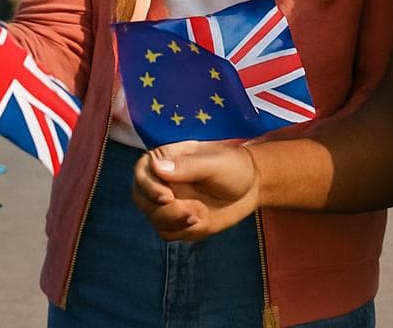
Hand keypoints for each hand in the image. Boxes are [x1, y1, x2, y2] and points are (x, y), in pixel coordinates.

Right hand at [131, 139, 258, 241]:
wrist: (251, 187)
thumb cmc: (233, 166)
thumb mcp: (214, 163)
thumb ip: (187, 166)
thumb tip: (157, 167)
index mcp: (165, 159)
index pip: (141, 172)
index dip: (147, 186)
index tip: (166, 197)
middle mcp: (161, 181)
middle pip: (140, 199)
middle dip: (161, 210)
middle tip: (189, 211)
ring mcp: (168, 203)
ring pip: (154, 219)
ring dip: (175, 222)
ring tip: (199, 215)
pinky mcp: (178, 222)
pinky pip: (168, 232)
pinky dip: (183, 231)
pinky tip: (201, 221)